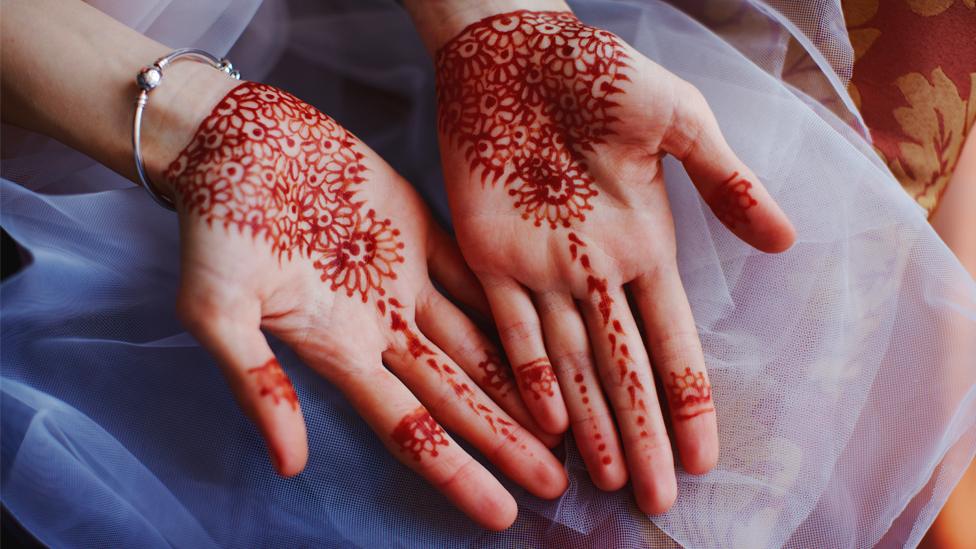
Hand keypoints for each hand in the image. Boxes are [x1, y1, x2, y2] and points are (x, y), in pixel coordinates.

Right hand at [158, 80, 566, 528]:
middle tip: (561, 485)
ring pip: (479, 341)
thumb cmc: (216, 225)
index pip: (410, 427)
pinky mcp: (421, 228)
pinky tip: (553, 336)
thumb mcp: (217, 311)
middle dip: (507, 440)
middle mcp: (382, 324)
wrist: (234, 141)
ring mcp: (406, 278)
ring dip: (522, 382)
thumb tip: (287, 465)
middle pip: (459, 394)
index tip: (502, 515)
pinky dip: (513, 306)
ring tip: (572, 423)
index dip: (457, 472)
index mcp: (339, 350)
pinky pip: (479, 275)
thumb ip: (256, 383)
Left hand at [408, 2, 795, 513]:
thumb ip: (726, 181)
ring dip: (589, 424)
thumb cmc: (600, 75)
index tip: (705, 455)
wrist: (516, 50)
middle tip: (655, 500)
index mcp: (644, 244)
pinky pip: (511, 328)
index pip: (673, 340)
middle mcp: (596, 271)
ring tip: (605, 482)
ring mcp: (542, 270)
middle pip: (624, 370)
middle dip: (642, 434)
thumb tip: (788, 239)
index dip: (689, 399)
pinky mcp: (489, 257)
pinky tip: (547, 424)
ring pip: (570, 365)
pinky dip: (528, 375)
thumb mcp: (678, 120)